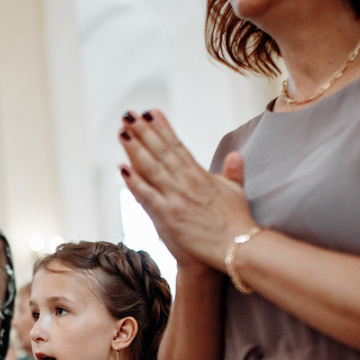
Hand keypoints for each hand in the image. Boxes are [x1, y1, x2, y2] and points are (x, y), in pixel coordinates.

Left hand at [118, 109, 255, 269]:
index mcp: (200, 175)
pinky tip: (121, 169)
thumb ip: (233, 173)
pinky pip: (146, 195)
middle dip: (143, 131)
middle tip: (129, 114)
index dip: (162, 128)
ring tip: (122, 132)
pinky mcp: (168, 215)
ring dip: (134, 149)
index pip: (177, 146)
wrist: (237, 247)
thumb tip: (236, 155)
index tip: (151, 112)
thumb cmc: (237, 223)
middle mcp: (186, 182)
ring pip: (151, 168)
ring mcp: (175, 197)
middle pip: (160, 151)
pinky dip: (134, 182)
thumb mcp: (236, 192)